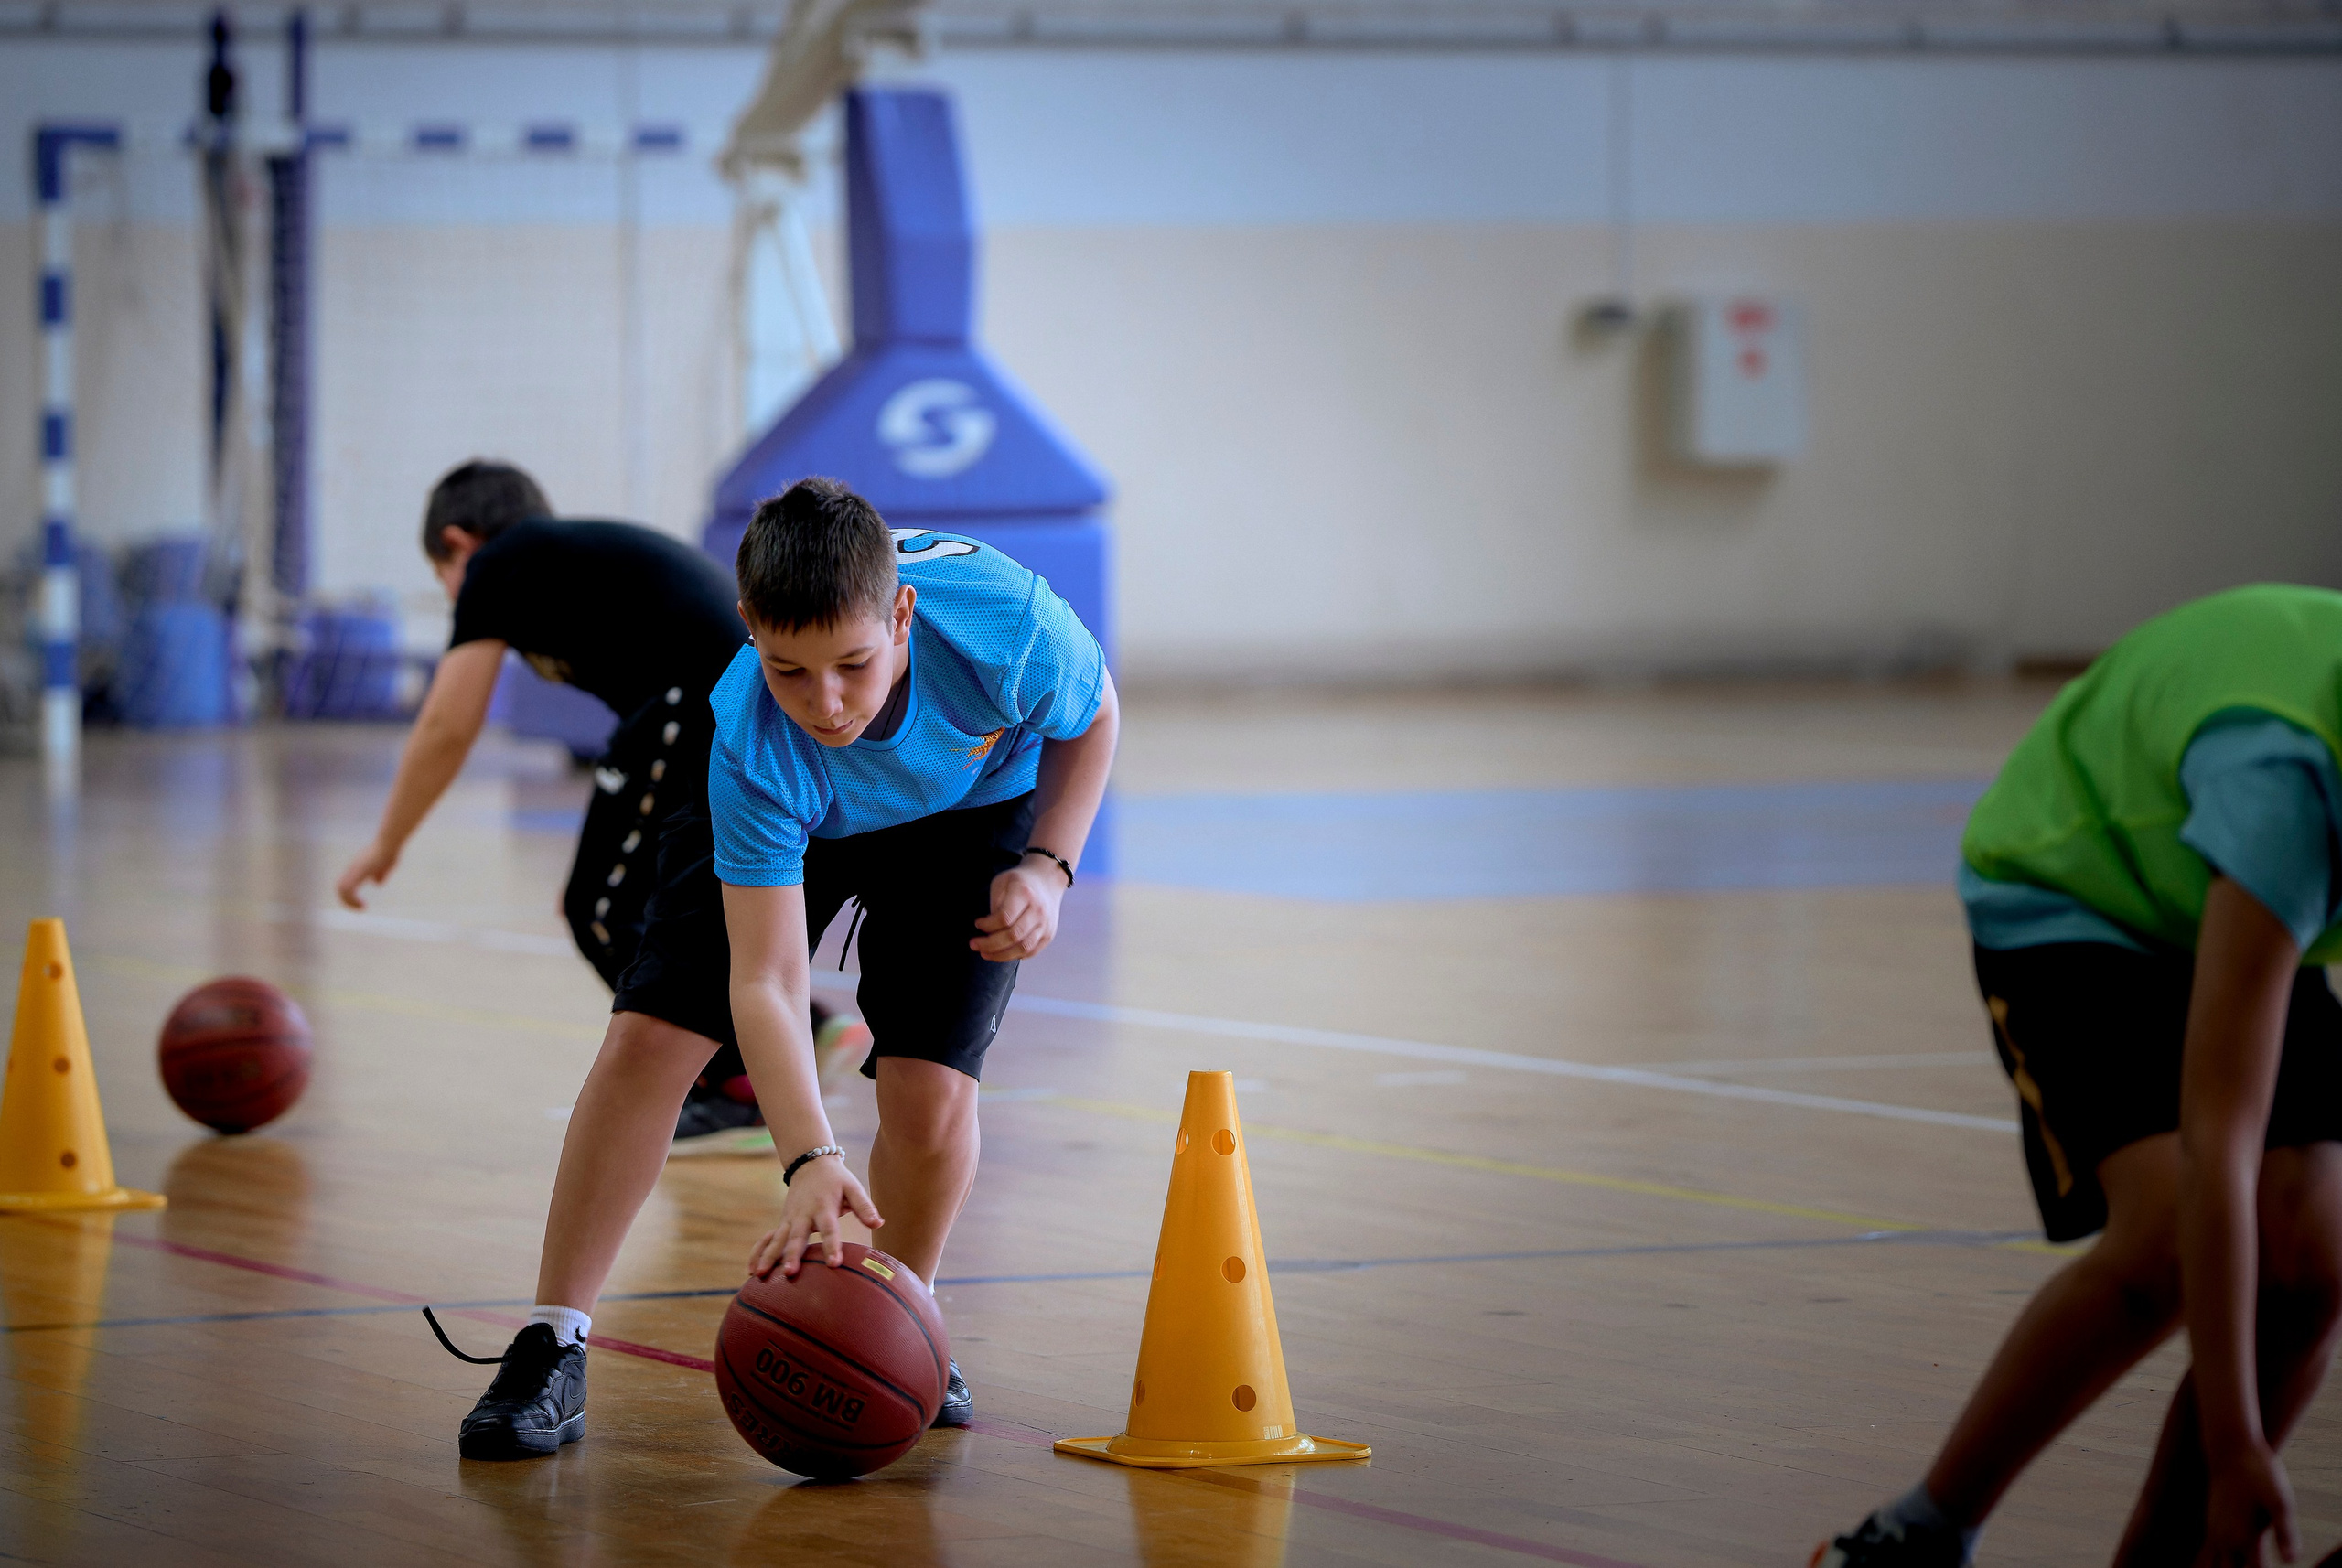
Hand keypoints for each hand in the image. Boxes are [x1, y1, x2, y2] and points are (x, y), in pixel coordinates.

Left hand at [336, 840, 398, 909]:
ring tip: (360, 908)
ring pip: (341, 889)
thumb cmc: (389, 852)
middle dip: (347, 901)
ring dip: (349, 902)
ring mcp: (353, 869)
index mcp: (356, 867)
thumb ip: (380, 874)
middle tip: (359, 908)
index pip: (345, 884)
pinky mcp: (357, 872)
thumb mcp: (385, 866)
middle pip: (340, 888)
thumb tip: (377, 882)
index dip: (350, 895)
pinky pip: (348, 890)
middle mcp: (352, 868)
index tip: (361, 903)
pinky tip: (363, 905)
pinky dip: (352, 900)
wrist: (388, 844)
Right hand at [747, 1155, 881, 1279]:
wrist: (810, 1163)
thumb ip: (864, 1206)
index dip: (832, 1246)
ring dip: (769, 1257)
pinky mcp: (783, 1223)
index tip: (834, 1264)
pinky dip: (759, 1252)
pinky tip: (751, 1270)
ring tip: (760, 1275)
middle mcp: (803, 1214)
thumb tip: (878, 1223)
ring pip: (778, 1239)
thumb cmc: (836, 1180)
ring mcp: (790, 1219)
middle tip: (789, 1273)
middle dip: (793, 1255)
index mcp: (823, 1207)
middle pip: (797, 1237)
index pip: (829, 1229)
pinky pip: (768, 1239)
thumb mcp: (853, 1187)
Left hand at [971, 861, 1063, 961]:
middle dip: (989, 944)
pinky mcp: (1048, 935)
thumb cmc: (1019, 882)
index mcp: (1024, 893)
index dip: (988, 925)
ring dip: (1000, 955)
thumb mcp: (1002, 883)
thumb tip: (989, 931)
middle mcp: (1038, 910)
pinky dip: (1014, 955)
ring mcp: (1046, 924)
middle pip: (1013, 936)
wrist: (1046, 881)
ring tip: (985, 954)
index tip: (978, 924)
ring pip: (1022, 948)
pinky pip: (1030, 952)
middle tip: (974, 945)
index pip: (1004, 918)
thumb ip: (995, 906)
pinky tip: (1002, 953)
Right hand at [2199, 1446, 2297, 1567]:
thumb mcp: (2281, 1500)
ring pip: (2206, 1566)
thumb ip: (2285, 1532)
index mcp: (2244, 1538)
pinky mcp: (2211, 1524)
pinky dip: (2201, 1566)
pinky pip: (2202, 1554)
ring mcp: (2215, 1532)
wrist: (2231, 1447)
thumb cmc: (2260, 1472)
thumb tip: (2291, 1562)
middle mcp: (2225, 1539)